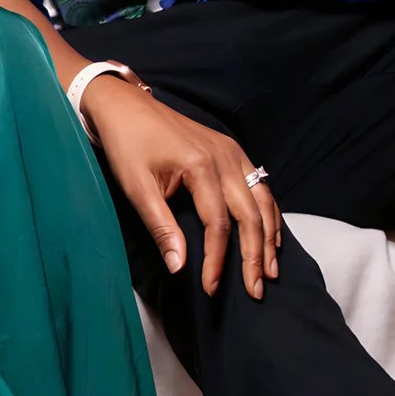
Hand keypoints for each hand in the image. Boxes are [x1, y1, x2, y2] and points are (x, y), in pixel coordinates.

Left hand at [85, 77, 281, 299]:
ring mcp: (232, 151)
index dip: (217, 260)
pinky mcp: (231, 149)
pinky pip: (260, 185)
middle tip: (255, 290)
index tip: (211, 288)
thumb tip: (179, 268)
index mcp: (201, 165)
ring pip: (263, 200)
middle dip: (255, 256)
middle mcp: (225, 157)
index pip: (218, 225)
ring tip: (271, 270)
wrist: (124, 105)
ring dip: (270, 237)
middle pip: (250, 215)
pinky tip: (270, 235)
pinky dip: (268, 213)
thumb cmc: (126, 144)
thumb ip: (161, 227)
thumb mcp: (137, 186)